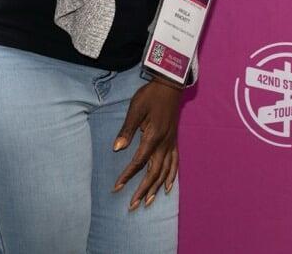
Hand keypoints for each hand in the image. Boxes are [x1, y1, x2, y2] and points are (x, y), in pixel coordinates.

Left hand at [112, 78, 182, 209]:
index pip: (139, 162)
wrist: (170, 85)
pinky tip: (167, 187)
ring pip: (165, 171)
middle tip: (132, 205)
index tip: (117, 188)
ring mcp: (171, 143)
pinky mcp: (174, 141)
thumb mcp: (135, 109)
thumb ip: (127, 130)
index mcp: (153, 137)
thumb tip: (117, 148)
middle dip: (142, 190)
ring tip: (148, 202)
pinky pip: (174, 163)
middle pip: (154, 172)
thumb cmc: (150, 96)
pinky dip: (171, 177)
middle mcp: (164, 144)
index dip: (128, 176)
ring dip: (156, 188)